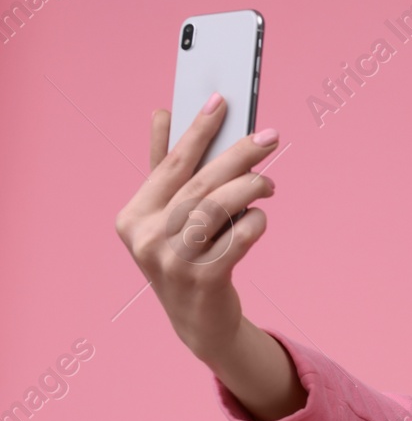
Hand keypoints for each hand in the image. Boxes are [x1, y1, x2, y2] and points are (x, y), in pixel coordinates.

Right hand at [113, 96, 277, 361]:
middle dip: (238, 154)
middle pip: (199, 183)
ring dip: (250, 188)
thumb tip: (162, 114)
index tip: (221, 100)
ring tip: (269, 182)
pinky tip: (260, 219)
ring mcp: (173, 261)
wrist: (199, 320)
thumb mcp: (167, 216)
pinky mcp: (203, 280)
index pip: (170, 163)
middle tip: (269, 136)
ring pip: (218, 208)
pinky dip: (255, 223)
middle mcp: (147, 237)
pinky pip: (238, 238)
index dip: (197, 130)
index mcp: (133, 216)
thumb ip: (164, 168)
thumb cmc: (186, 256)